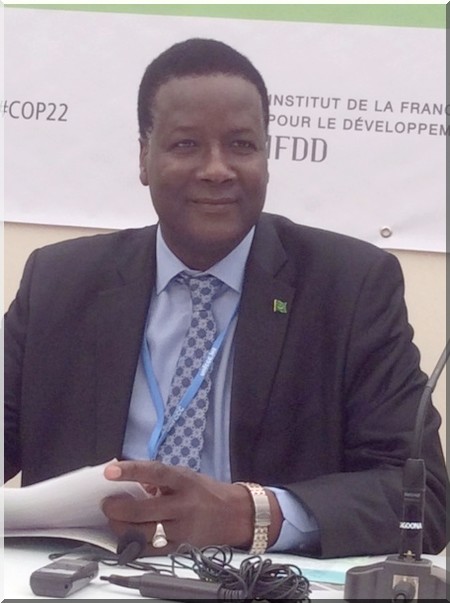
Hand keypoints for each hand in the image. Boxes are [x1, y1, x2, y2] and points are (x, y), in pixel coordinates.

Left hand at [102, 460, 275, 554]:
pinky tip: (126, 536)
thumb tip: (128, 476)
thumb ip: (159, 478)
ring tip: (114, 520)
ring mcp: (181, 528)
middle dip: (118, 509)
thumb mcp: (185, 475)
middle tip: (107, 504)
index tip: (110, 471)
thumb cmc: (205, 492)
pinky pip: (150, 550)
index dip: (131, 471)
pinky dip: (134, 544)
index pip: (154, 473)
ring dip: (122, 527)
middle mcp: (183, 505)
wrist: (234, 515)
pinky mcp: (180, 547)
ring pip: (144, 533)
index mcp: (183, 481)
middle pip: (143, 510)